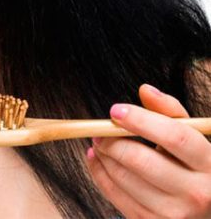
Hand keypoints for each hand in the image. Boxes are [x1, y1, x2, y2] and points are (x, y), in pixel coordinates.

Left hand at [86, 83, 210, 217]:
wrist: (207, 208)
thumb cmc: (195, 165)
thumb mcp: (192, 137)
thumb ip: (169, 111)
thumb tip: (145, 90)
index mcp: (210, 164)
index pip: (175, 136)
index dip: (141, 120)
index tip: (115, 110)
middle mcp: (197, 193)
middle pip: (142, 161)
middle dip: (113, 141)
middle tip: (99, 130)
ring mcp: (176, 215)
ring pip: (125, 179)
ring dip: (103, 156)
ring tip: (98, 143)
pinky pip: (116, 197)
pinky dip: (99, 174)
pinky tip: (96, 159)